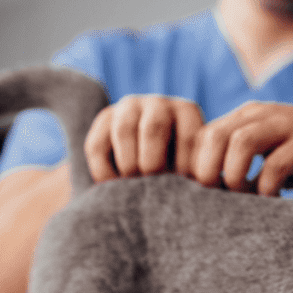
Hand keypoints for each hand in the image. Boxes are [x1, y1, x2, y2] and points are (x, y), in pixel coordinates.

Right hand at [85, 95, 202, 181]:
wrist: (147, 160)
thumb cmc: (178, 170)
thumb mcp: (192, 168)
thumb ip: (195, 174)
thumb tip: (195, 188)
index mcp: (187, 111)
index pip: (188, 137)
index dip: (184, 169)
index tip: (182, 188)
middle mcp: (158, 103)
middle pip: (153, 128)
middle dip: (152, 164)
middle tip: (154, 188)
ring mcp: (129, 107)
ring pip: (124, 132)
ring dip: (129, 166)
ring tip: (135, 189)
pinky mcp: (104, 119)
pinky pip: (98, 145)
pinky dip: (105, 172)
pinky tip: (114, 186)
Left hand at [190, 101, 292, 196]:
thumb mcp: (268, 155)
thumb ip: (240, 167)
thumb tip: (208, 198)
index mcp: (246, 117)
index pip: (203, 135)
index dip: (196, 166)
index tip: (204, 195)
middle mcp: (262, 115)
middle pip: (215, 134)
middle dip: (208, 170)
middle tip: (218, 198)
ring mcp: (287, 125)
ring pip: (241, 142)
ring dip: (235, 175)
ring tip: (244, 197)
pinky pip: (278, 163)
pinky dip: (269, 186)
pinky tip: (274, 199)